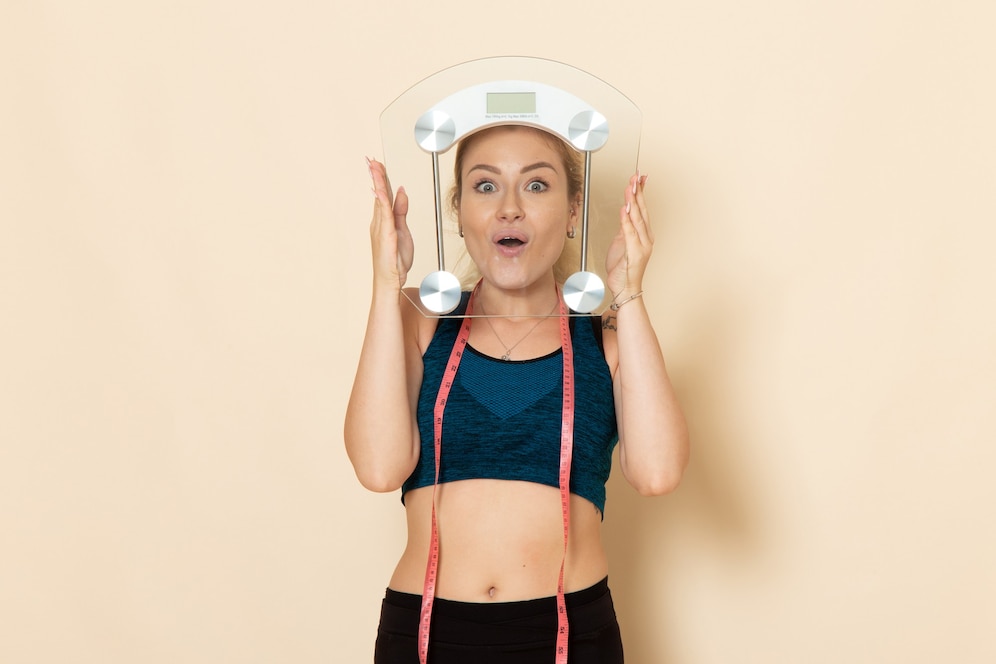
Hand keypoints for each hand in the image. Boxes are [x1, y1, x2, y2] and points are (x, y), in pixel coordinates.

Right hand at [367, 157, 413, 288]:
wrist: (391, 280)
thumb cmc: (395, 260)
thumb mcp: (403, 231)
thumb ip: (401, 211)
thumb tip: (401, 192)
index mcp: (384, 220)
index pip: (384, 195)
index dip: (382, 179)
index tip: (378, 164)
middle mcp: (379, 221)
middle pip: (379, 193)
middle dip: (376, 175)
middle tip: (372, 160)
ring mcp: (380, 228)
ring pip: (379, 200)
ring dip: (377, 183)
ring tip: (374, 167)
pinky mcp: (385, 235)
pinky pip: (384, 214)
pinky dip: (382, 200)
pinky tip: (381, 190)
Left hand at [605, 172, 653, 300]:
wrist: (625, 288)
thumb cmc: (624, 269)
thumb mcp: (622, 243)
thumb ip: (624, 228)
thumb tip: (624, 213)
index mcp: (644, 234)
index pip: (643, 209)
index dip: (641, 192)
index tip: (640, 178)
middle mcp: (646, 238)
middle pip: (642, 211)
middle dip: (638, 192)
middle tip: (635, 177)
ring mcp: (642, 245)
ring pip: (637, 219)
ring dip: (633, 202)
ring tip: (630, 188)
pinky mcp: (635, 253)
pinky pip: (629, 233)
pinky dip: (626, 220)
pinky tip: (624, 209)